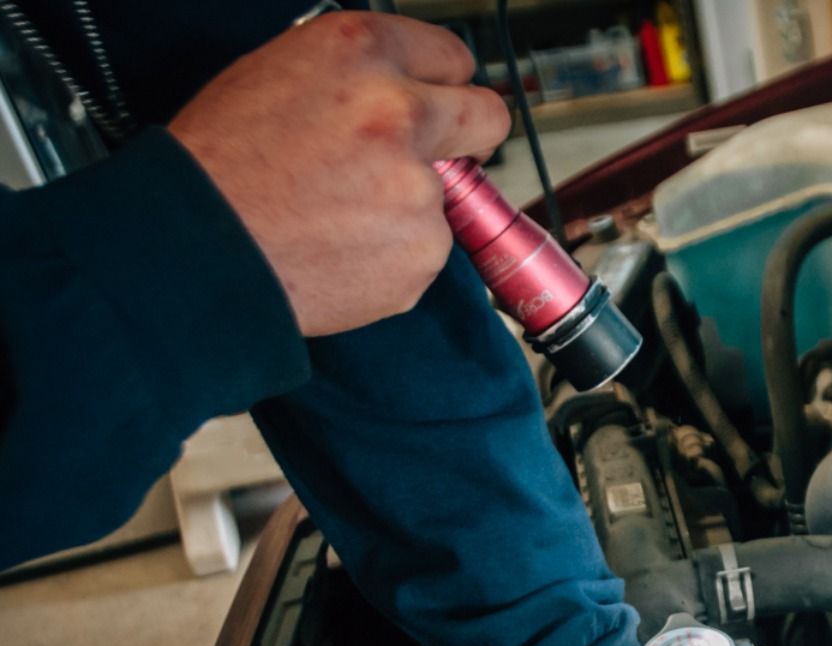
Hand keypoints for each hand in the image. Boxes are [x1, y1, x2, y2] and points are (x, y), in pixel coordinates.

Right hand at [168, 11, 509, 335]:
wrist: (200, 250)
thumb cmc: (220, 167)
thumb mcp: (280, 77)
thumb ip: (357, 82)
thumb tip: (402, 94)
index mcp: (362, 52)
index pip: (451, 58)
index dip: (444, 88)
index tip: (441, 106)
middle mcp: (400, 113)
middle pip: (485, 119)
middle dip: (468, 137)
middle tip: (432, 160)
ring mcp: (417, 190)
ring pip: (443, 200)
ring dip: (407, 211)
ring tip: (338, 222)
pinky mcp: (421, 254)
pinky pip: (422, 254)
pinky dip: (391, 259)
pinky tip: (341, 254)